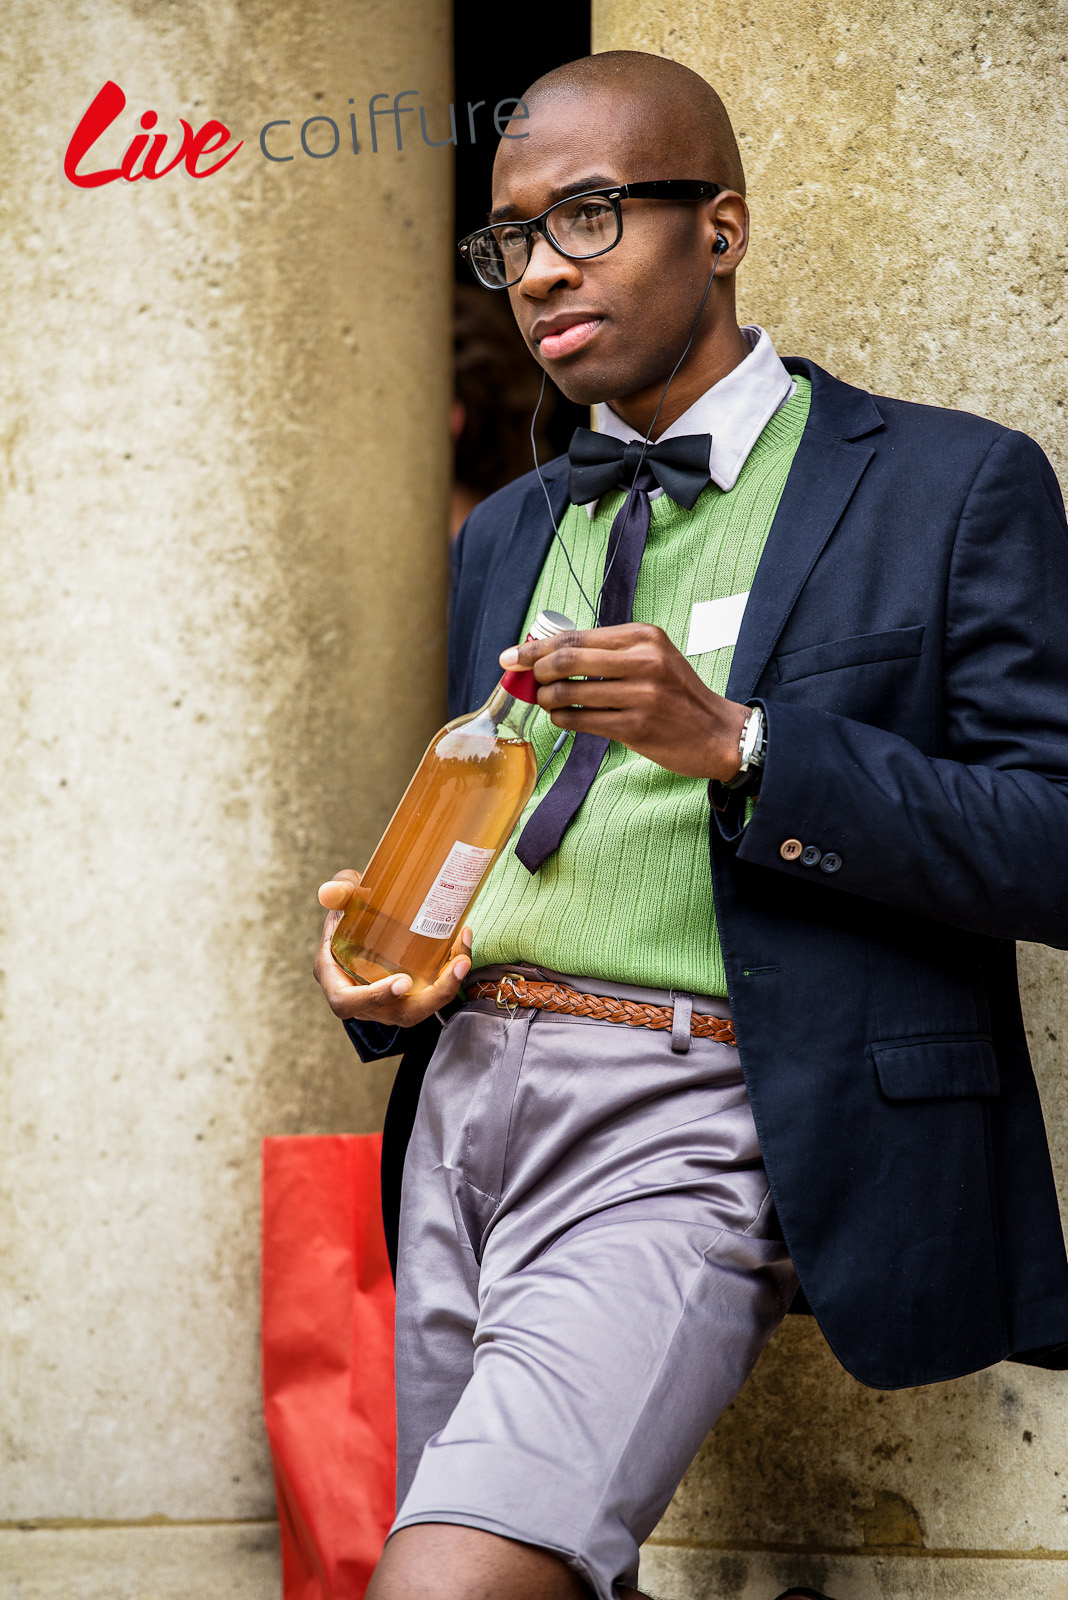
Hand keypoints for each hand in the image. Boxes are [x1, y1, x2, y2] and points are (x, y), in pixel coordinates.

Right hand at [313, 869, 471, 1026]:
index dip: (373, 998)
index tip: (403, 981)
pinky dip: (449, 977)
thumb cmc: (351, 908)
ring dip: (446, 988)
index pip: (346, 1002)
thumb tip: (330, 893)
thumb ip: (339, 892)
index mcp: (335, 978)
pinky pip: (430, 995)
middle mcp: (361, 997)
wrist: (368, 914)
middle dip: (430, 998)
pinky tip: (462, 949)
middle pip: (396, 1013)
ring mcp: (387, 1001)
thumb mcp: (344, 897)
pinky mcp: (408, 995)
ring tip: (464, 958)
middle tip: (454, 967)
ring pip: (419, 1008)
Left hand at [499, 623, 747, 780]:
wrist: (717, 733)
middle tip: (525, 680)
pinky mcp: (637, 727)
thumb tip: (549, 654)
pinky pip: (583, 721)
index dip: (536, 647)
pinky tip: (562, 718)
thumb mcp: (652, 658)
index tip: (512, 656)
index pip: (576, 636)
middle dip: (535, 671)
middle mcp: (644, 661)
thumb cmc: (677, 695)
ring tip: (545, 702)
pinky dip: (563, 719)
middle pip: (568, 660)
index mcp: (644, 637)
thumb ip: (608, 653)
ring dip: (547, 699)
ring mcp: (642, 695)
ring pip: (571, 693)